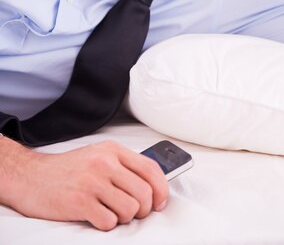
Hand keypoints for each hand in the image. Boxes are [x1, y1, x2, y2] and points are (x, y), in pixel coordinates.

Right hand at [0, 136, 168, 230]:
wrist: (31, 176)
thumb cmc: (68, 170)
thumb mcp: (98, 156)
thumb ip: (123, 166)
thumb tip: (152, 185)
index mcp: (112, 150)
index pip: (151, 169)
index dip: (161, 189)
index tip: (160, 202)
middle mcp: (104, 163)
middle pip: (144, 193)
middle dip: (143, 209)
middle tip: (132, 213)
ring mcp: (92, 182)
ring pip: (130, 209)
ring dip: (124, 218)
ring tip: (111, 213)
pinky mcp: (80, 202)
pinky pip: (109, 222)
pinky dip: (106, 225)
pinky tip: (96, 216)